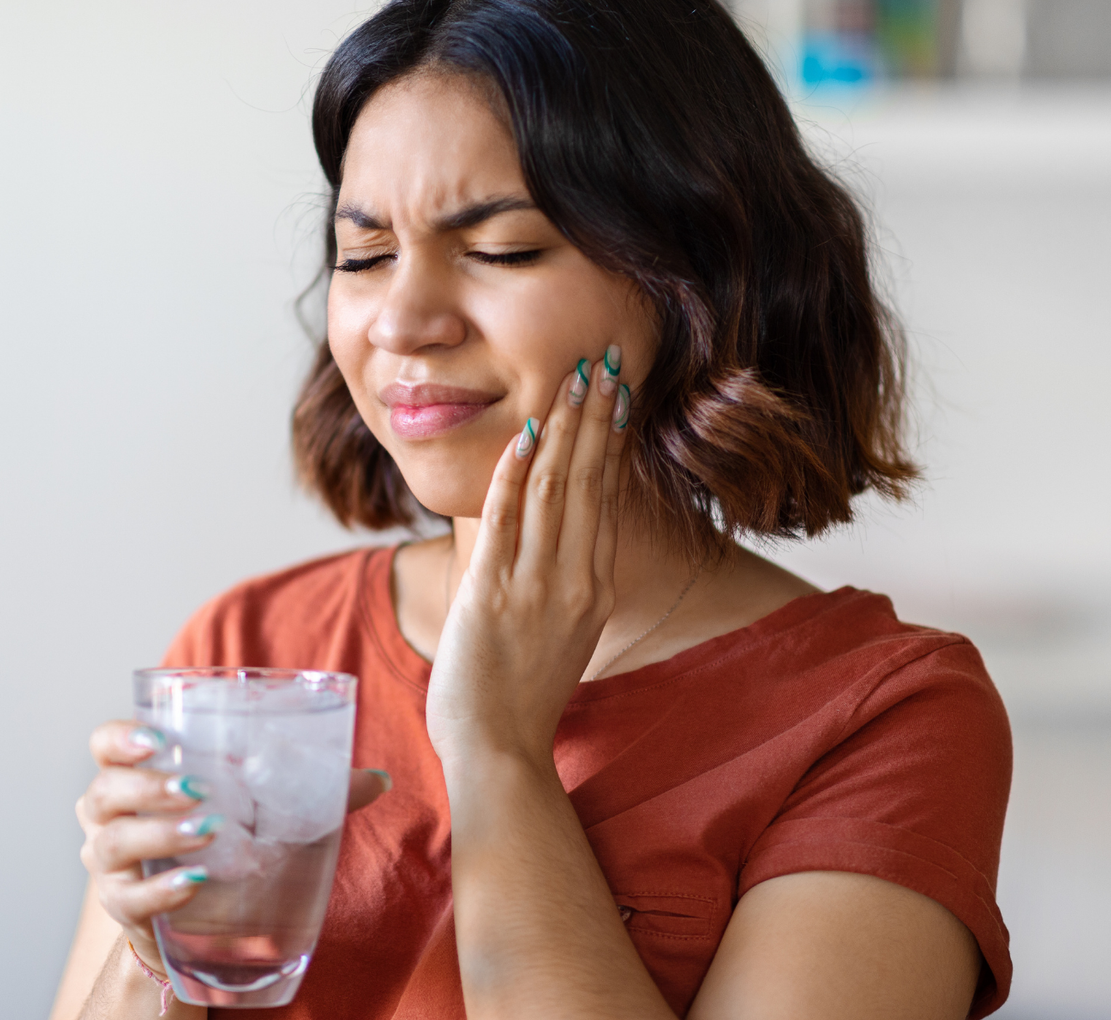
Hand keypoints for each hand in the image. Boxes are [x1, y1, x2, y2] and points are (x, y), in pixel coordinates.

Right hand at [75, 720, 392, 968]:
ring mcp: (111, 865)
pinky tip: (194, 883)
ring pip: (114, 843)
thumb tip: (379, 780)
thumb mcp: (261, 808)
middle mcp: (109, 816)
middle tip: (197, 788)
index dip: (121, 738)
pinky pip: (131, 898)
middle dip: (148, 786)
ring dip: (160, 834)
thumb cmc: (225, 843)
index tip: (158, 737)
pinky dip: (161, 890)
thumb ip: (313, 790)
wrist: (200, 918)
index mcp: (137, 774)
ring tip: (208, 831)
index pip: (105, 744)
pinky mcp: (124, 907)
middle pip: (105, 791)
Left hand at [425, 346, 627, 766]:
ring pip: (555, 489)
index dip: (611, 440)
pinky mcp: (492, 594)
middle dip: (596, 414)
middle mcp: (575, 581)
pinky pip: (507, 520)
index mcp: (594, 588)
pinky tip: (525, 432)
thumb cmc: (520, 698)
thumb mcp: (560, 634)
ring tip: (573, 376)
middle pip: (588, 480)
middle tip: (603, 359)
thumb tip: (561, 542)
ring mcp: (535, 587)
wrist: (499, 752)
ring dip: (564, 426)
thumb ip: (565, 584)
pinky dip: (516, 472)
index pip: (605, 497)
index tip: (617, 392)